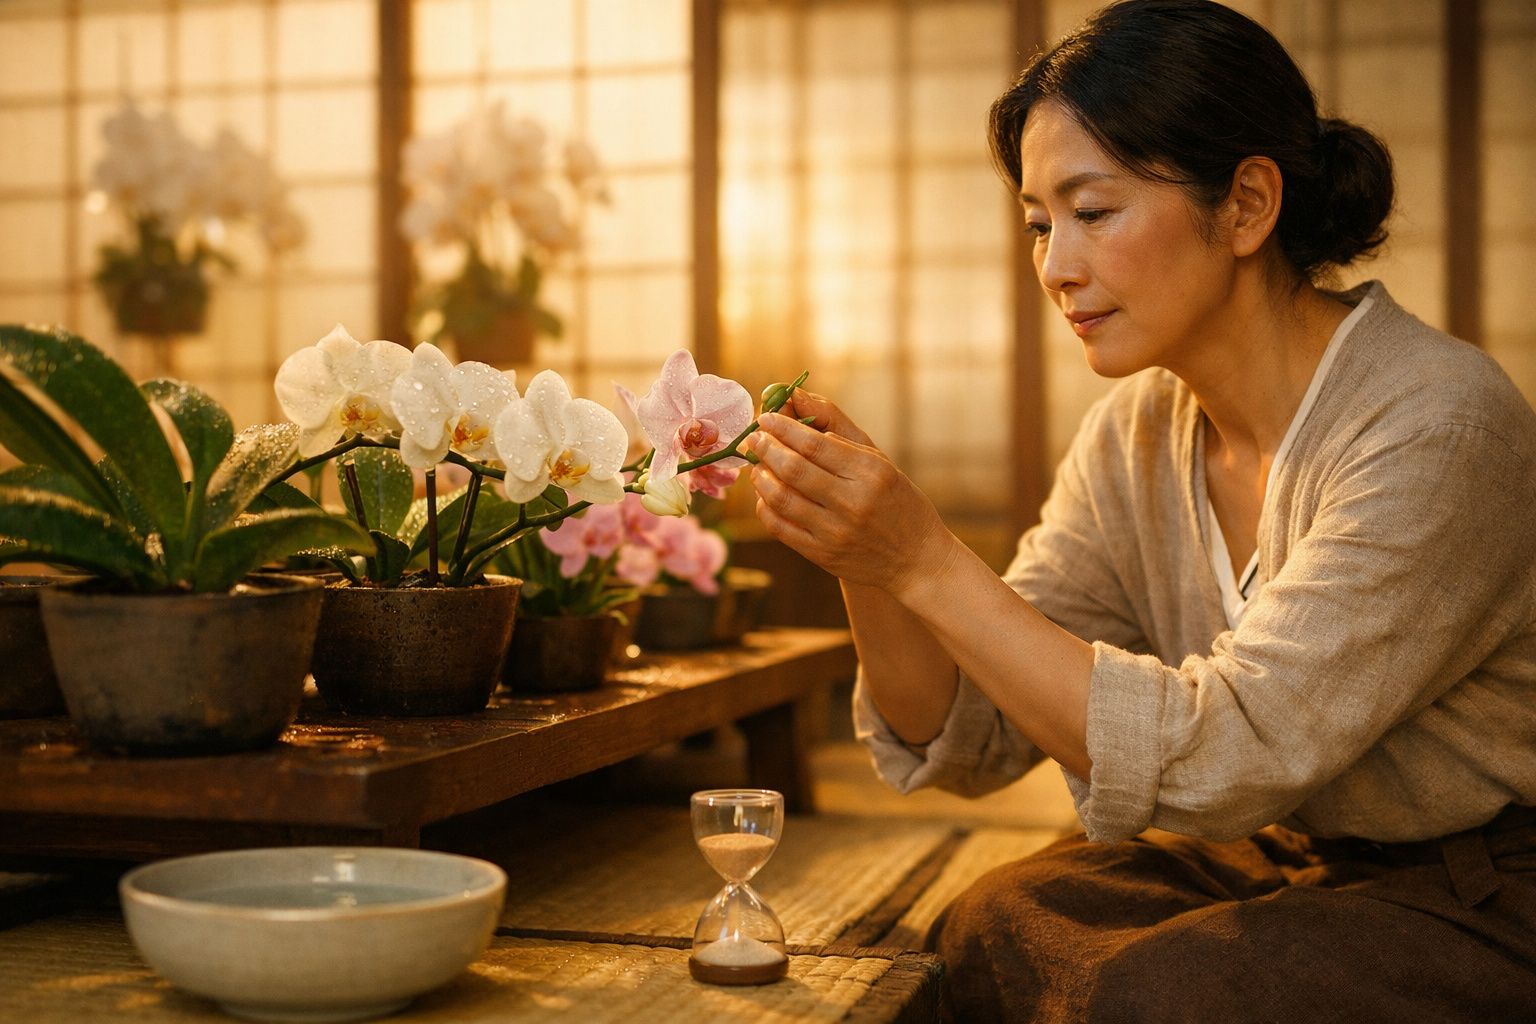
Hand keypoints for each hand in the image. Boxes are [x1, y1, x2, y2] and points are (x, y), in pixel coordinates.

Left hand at [744, 398, 956, 598]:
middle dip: (766, 448)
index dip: (784, 427)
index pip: (815, 444)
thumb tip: (797, 398)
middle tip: (754, 438)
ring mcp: (836, 532)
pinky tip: (765, 495)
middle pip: (793, 469)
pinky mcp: (822, 555)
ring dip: (761, 477)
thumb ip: (839, 431)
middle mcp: (853, 502)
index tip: (766, 418)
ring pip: (781, 498)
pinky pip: (780, 527)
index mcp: (871, 472)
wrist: (915, 559)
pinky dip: (765, 507)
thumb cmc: (896, 501)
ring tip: (757, 465)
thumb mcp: (879, 461)